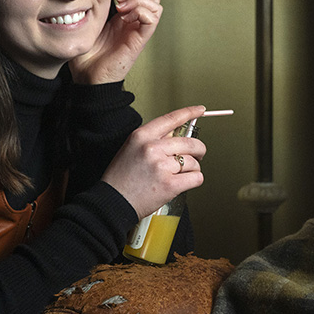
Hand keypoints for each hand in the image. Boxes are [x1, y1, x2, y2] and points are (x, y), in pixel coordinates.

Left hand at [70, 0, 161, 83]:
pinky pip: (152, 20)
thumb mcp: (90, 26)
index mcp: (124, 20)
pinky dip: (141, 12)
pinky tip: (126, 18)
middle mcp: (134, 25)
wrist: (87, 77)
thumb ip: (94, 11)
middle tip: (120, 1)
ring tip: (124, 9)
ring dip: (140, 1)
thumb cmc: (87, 56)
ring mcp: (138, 32)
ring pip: (156, 7)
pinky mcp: (139, 41)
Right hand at [101, 105, 207, 219]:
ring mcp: (161, 166)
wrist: (113, 203)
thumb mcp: (131, 149)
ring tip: (180, 174)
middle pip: (190, 142)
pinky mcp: (169, 185)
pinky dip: (195, 180)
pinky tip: (185, 182)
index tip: (199, 110)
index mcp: (141, 136)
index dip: (190, 112)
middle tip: (198, 155)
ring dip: (193, 169)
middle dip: (199, 150)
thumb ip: (152, 140)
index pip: (171, 119)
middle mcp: (152, 148)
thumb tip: (176, 136)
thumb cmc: (120, 179)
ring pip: (194, 162)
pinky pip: (196, 177)